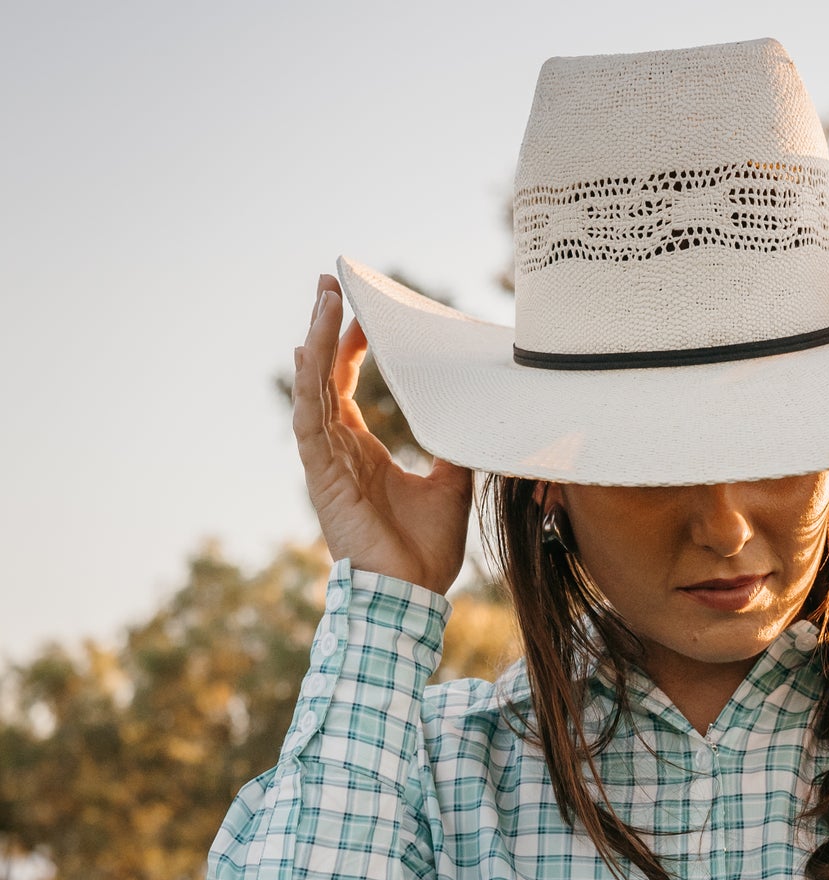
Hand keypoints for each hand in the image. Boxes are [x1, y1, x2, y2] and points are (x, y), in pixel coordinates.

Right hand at [291, 278, 471, 595]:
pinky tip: (307, 349)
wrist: (411, 595)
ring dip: (315, 342)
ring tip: (322, 299)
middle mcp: (338, 450)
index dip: (350, 348)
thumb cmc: (425, 551)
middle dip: (324, 328)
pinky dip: (308, 384)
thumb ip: (452, 446)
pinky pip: (309, 420)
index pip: (346, 385)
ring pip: (313, 388)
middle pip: (323, 376)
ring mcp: (327, 461)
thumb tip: (471, 416)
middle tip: (329, 284)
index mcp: (361, 450)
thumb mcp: (451, 485)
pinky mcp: (321, 475)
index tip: (362, 314)